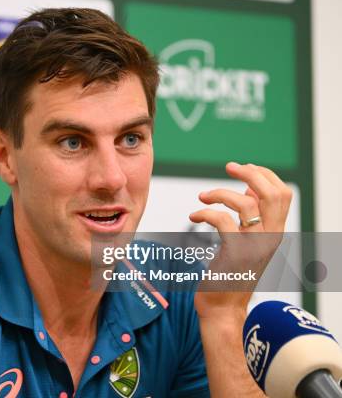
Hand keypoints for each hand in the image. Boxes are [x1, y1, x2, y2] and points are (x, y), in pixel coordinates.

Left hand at [189, 162, 292, 320]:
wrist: (222, 308)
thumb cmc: (230, 273)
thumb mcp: (245, 242)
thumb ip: (251, 218)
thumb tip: (249, 189)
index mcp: (274, 232)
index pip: (282, 193)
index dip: (264, 175)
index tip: (242, 169)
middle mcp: (270, 237)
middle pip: (274, 194)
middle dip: (251, 174)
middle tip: (230, 168)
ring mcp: (254, 246)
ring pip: (246, 204)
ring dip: (219, 193)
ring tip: (202, 197)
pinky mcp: (234, 254)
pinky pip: (221, 221)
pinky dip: (204, 213)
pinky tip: (193, 216)